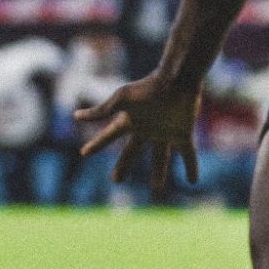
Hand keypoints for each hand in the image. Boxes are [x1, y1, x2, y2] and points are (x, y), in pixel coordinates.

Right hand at [75, 74, 201, 187]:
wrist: (176, 80)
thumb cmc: (147, 88)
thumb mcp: (120, 99)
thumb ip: (100, 111)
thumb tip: (75, 116)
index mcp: (130, 121)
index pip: (109, 136)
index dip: (97, 144)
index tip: (84, 153)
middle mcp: (147, 129)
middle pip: (132, 152)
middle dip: (124, 165)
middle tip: (116, 180)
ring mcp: (165, 132)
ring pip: (161, 157)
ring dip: (159, 172)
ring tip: (157, 187)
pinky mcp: (183, 133)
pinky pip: (187, 154)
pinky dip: (190, 166)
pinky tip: (193, 180)